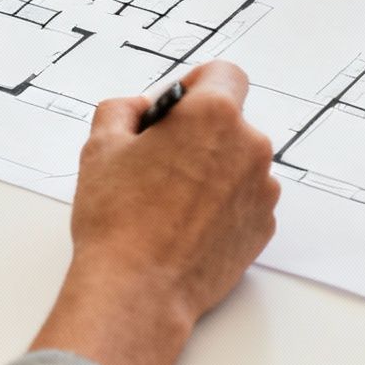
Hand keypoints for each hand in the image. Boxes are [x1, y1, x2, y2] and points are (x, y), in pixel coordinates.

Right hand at [31, 61, 279, 364]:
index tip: (177, 106)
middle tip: (158, 160)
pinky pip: (244, 200)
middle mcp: (250, 147)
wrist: (138, 291)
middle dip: (198, 133)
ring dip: (212, 170)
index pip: (223, 74)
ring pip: (238, 162)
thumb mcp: (101, 146)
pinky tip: (185, 225)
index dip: (196, 84)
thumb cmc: (119, 220)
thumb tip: (139, 109)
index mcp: (214, 115)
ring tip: (168, 200)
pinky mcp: (263, 227)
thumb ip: (122, 110)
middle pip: (230, 121)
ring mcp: (262, 190)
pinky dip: (221, 205)